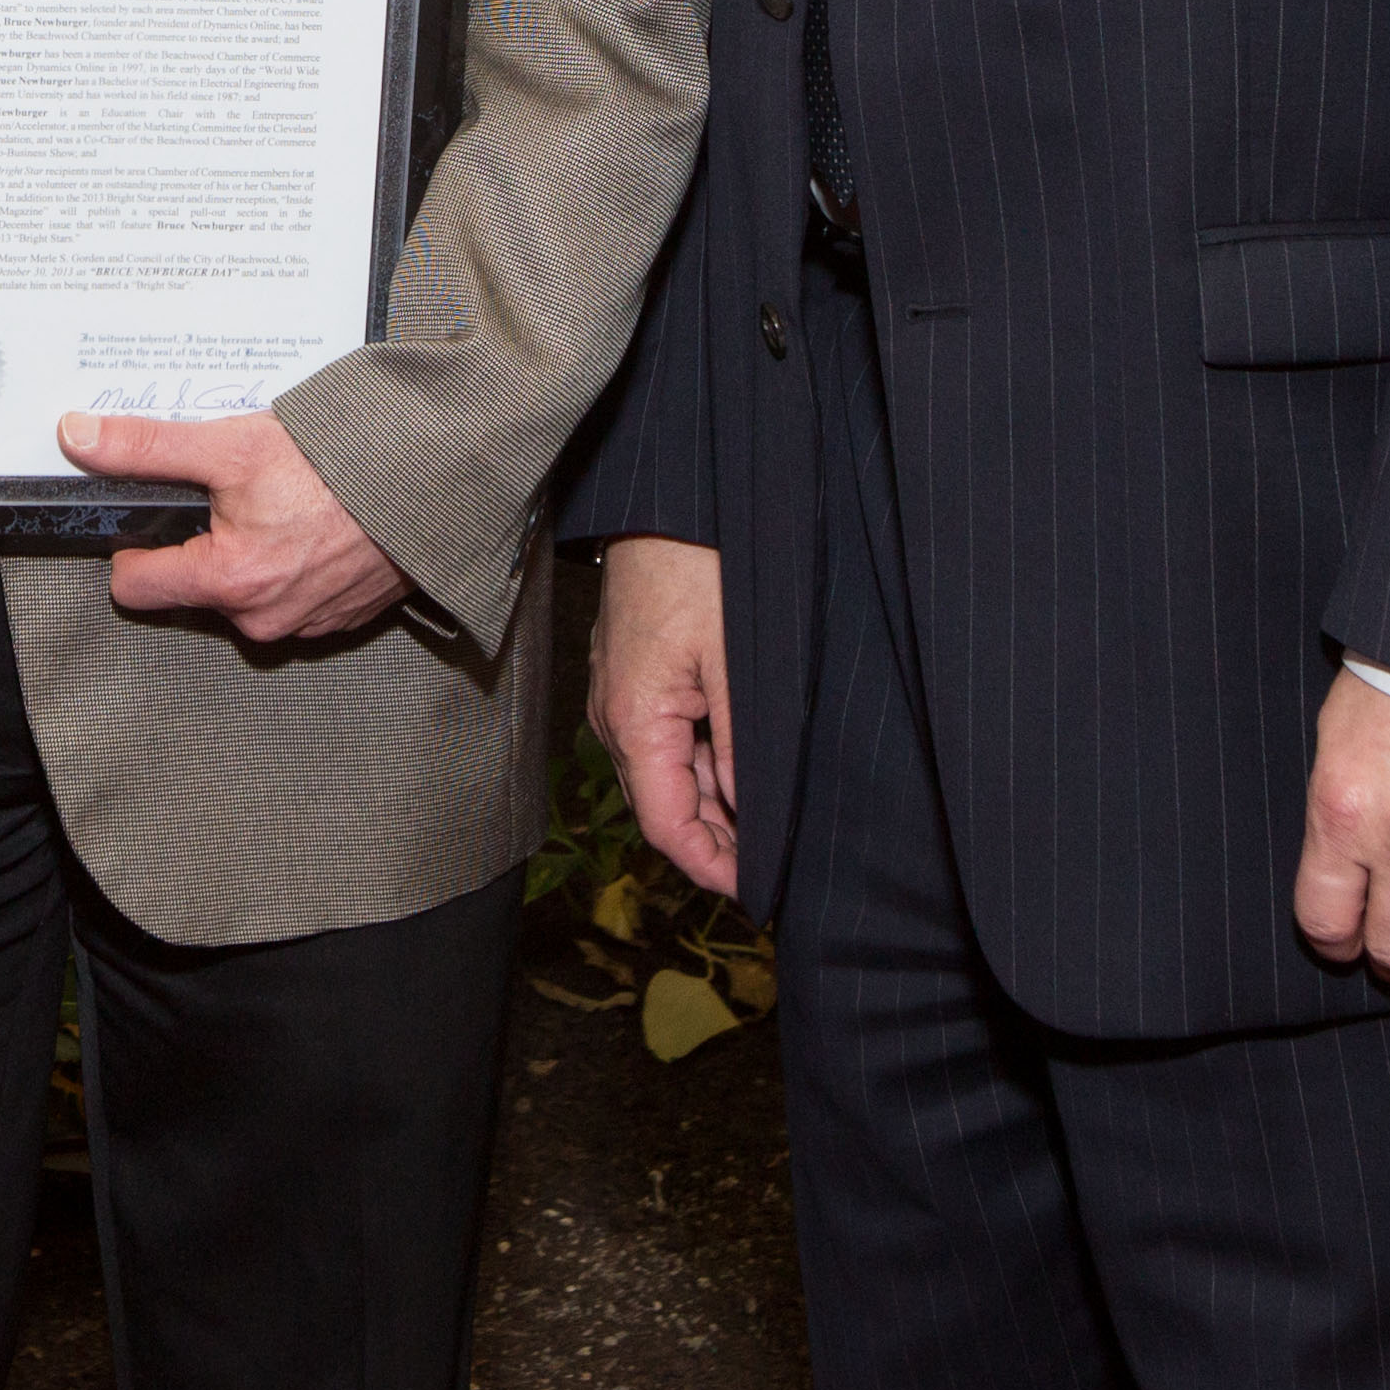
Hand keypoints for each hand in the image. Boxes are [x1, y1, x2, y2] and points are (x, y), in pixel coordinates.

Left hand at [58, 409, 409, 645]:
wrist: (434, 479)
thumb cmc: (342, 464)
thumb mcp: (232, 443)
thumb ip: (147, 446)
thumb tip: (78, 437)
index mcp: (228, 582)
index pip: (134, 587)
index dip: (134, 545)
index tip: (153, 515)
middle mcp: (263, 619)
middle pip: (192, 588)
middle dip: (203, 543)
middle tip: (234, 495)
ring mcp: (306, 625)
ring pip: (244, 594)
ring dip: (252, 554)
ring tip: (280, 505)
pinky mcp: (340, 620)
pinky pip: (292, 598)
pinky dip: (294, 565)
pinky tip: (313, 525)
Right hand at [590, 535, 740, 895]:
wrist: (669, 500)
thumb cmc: (697, 563)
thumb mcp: (736, 661)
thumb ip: (742, 746)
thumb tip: (753, 813)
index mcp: (633, 721)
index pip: (666, 826)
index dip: (711, 866)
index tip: (757, 889)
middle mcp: (615, 716)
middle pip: (664, 807)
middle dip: (717, 842)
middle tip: (775, 864)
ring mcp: (621, 695)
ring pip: (668, 774)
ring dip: (715, 801)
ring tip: (773, 820)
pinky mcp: (633, 674)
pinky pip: (666, 739)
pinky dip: (704, 762)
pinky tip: (746, 766)